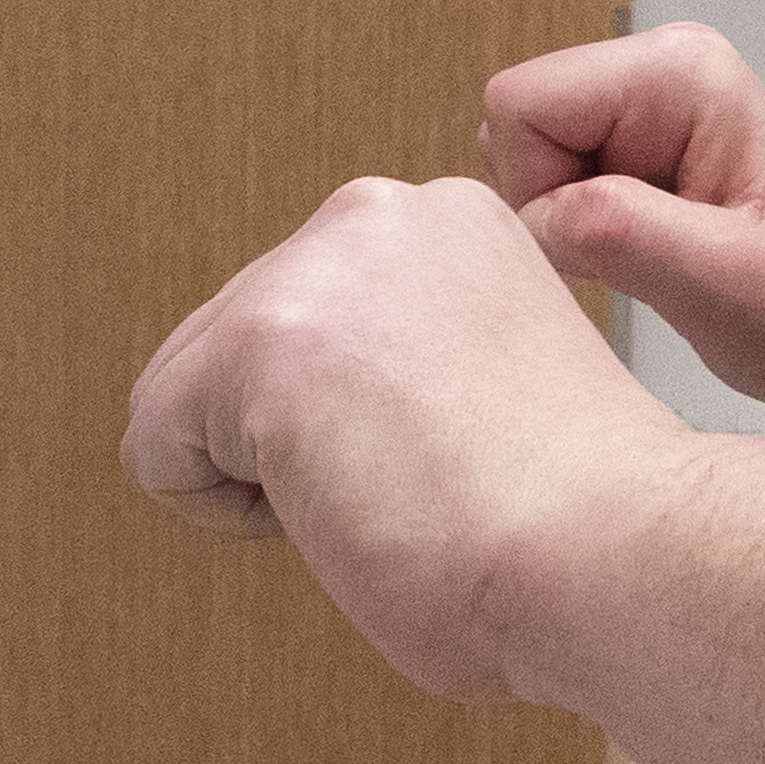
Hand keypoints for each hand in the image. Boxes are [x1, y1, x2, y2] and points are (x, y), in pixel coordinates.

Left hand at [124, 171, 690, 700]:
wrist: (609, 544)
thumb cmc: (579, 511)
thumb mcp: (494, 372)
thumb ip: (407, 354)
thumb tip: (330, 415)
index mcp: (449, 222)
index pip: (313, 315)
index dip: (355, 412)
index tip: (440, 447)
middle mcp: (380, 219)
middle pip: (234, 344)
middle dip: (293, 434)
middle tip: (410, 478)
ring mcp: (316, 270)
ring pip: (186, 394)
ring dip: (260, 469)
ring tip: (384, 488)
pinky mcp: (260, 340)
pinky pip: (156, 449)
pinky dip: (222, 510)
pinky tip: (338, 502)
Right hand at [489, 24, 764, 430]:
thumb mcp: (725, 280)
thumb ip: (623, 232)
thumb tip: (535, 214)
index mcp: (679, 73)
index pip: (521, 103)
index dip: (539, 189)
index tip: (608, 239)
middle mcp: (658, 78)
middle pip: (515, 132)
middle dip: (551, 210)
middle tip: (641, 256)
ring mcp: (645, 119)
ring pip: (527, 170)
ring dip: (569, 232)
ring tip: (658, 260)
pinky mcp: (636, 162)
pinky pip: (552, 198)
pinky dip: (580, 244)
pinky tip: (648, 264)